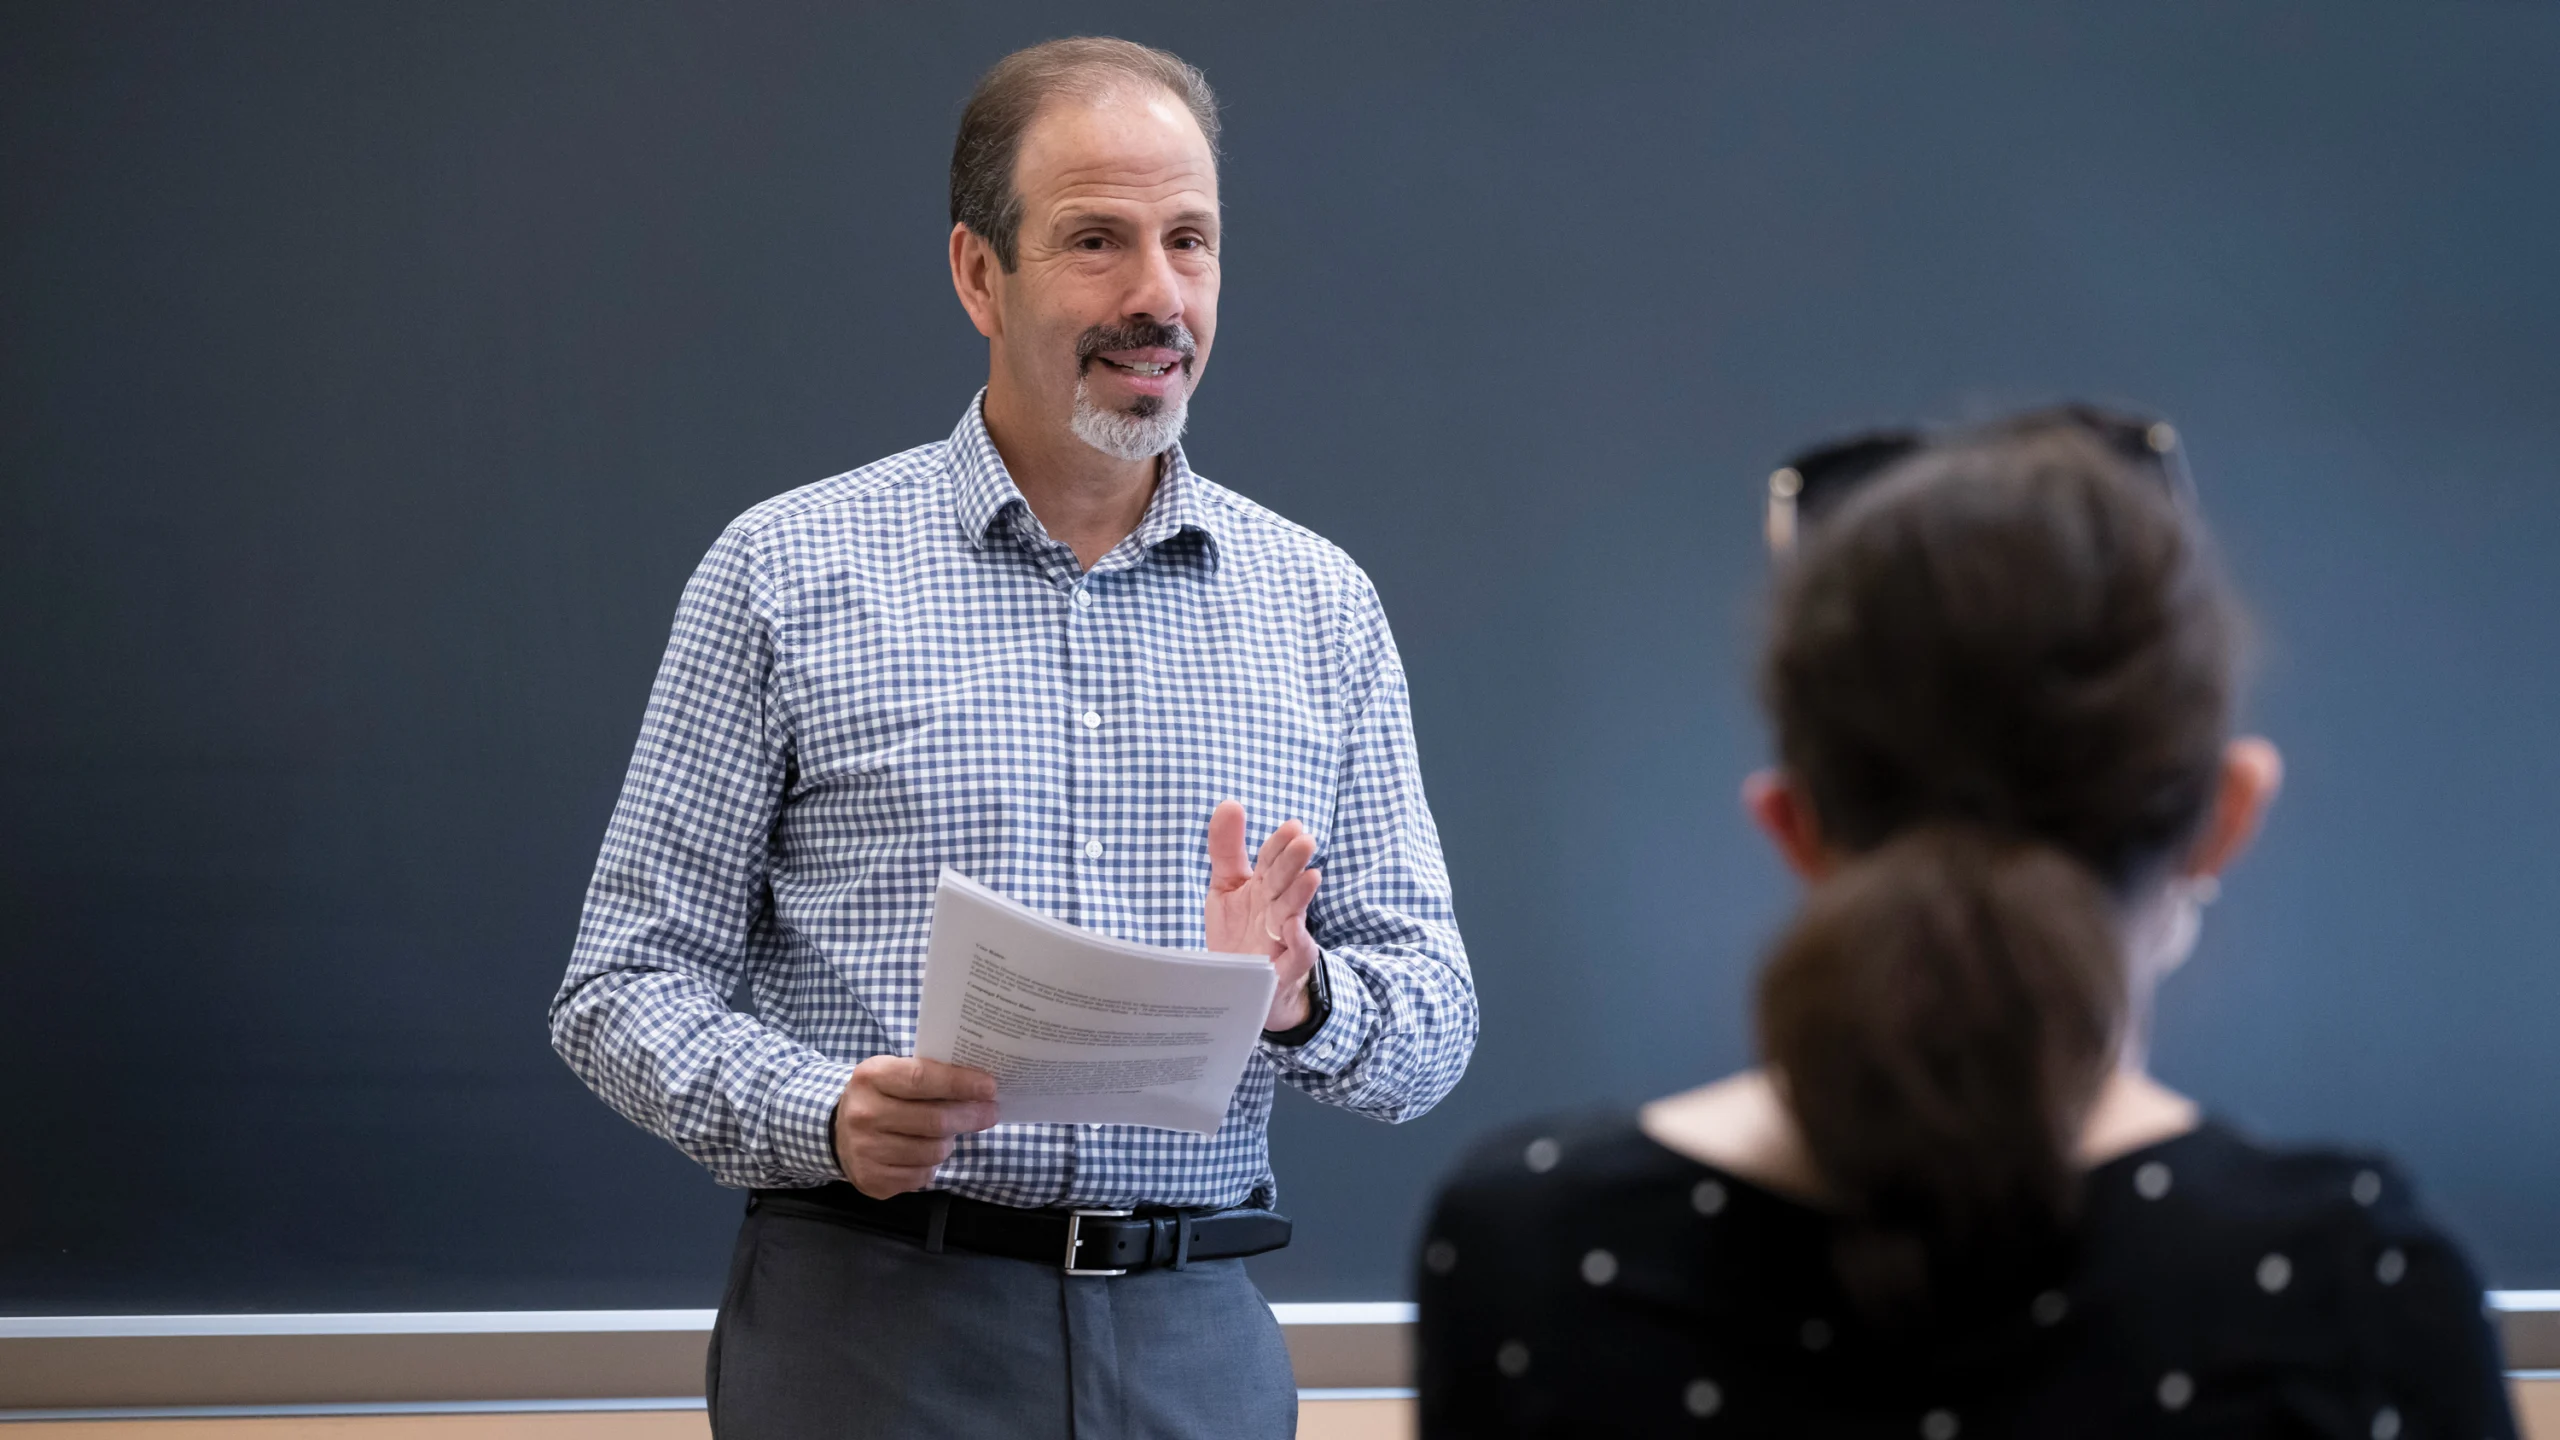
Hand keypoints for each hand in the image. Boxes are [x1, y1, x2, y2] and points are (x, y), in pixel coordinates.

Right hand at [831, 1056, 998, 1198]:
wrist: (837, 1132)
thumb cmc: (880, 1097)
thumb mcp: (894, 1074)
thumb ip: (929, 1076)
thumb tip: (980, 1086)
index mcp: (871, 1077)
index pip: (922, 1079)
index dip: (960, 1084)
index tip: (990, 1087)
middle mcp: (864, 1114)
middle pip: (934, 1121)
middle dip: (970, 1117)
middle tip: (990, 1113)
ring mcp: (865, 1150)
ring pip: (932, 1152)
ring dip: (949, 1143)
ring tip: (946, 1134)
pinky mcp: (871, 1179)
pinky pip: (921, 1176)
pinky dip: (932, 1165)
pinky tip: (924, 1153)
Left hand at [1203, 799, 1322, 1031]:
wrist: (1243, 988)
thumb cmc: (1239, 933)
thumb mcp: (1227, 888)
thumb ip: (1226, 848)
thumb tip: (1230, 803)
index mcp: (1262, 887)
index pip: (1271, 861)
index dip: (1279, 844)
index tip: (1292, 826)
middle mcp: (1276, 908)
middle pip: (1284, 882)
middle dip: (1293, 863)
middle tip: (1304, 840)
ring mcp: (1282, 938)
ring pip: (1293, 914)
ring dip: (1301, 896)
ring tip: (1310, 876)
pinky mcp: (1284, 968)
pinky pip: (1295, 955)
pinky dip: (1297, 941)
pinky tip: (1292, 927)